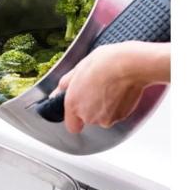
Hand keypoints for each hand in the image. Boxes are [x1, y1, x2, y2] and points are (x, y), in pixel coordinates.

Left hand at [55, 41, 169, 133]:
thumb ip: (66, 84)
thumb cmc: (105, 63)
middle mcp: (87, 116)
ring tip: (111, 87)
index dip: (76, 119)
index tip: (80, 110)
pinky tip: (120, 90)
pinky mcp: (121, 116)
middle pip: (89, 119)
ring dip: (106, 106)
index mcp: (73, 104)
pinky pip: (117, 114)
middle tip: (99, 88)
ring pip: (104, 117)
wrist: (130, 65)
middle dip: (93, 107)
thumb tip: (57, 91)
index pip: (72, 126)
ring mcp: (105, 118)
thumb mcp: (78, 68)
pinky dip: (118, 105)